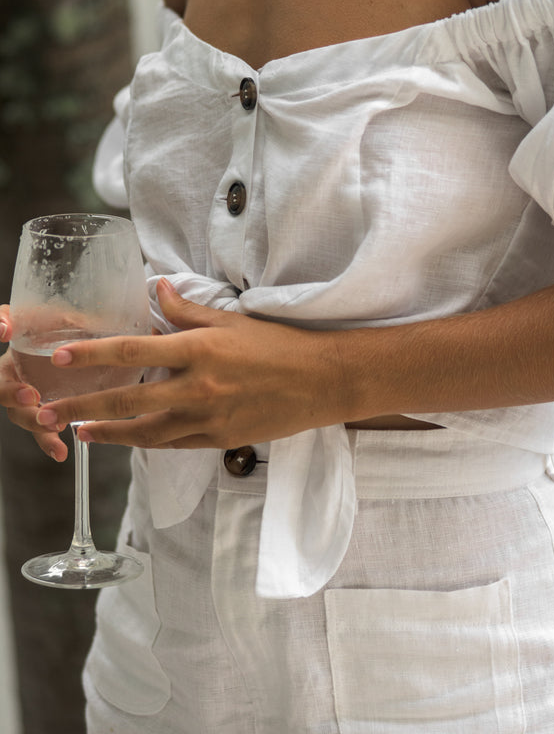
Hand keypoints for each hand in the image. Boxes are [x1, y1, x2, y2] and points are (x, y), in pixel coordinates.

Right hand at [0, 306, 67, 461]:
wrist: (95, 355)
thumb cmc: (72, 330)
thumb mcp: (64, 315)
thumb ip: (44, 315)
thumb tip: (13, 324)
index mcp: (18, 341)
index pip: (1, 324)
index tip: (5, 330)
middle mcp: (14, 371)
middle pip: (1, 386)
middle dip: (11, 393)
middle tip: (31, 396)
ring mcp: (26, 396)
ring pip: (19, 412)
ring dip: (34, 421)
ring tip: (52, 428)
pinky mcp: (43, 415)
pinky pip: (41, 431)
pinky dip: (48, 442)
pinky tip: (60, 452)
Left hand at [33, 280, 346, 448]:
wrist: (323, 380)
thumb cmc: (281, 344)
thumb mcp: (233, 319)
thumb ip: (189, 310)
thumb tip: (158, 289)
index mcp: (200, 349)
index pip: (134, 352)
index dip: (94, 354)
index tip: (63, 356)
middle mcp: (199, 386)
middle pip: (129, 401)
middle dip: (84, 407)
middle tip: (50, 412)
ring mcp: (210, 418)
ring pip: (147, 432)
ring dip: (110, 433)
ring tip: (83, 432)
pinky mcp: (221, 439)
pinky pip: (175, 444)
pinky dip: (149, 442)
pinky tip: (132, 439)